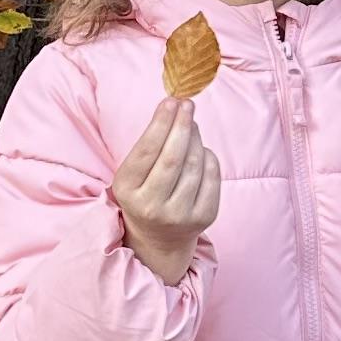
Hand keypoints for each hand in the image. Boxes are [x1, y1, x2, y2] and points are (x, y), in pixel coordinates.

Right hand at [109, 93, 221, 284]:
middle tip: (187, 105)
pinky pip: (212, 176)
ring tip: (191, 125)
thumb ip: (150, 146)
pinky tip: (200, 151)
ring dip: (195, 138)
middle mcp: (152, 206)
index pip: (147, 151)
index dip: (161, 123)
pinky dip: (208, 156)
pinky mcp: (204, 217)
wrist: (159, 239)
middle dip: (182, 125)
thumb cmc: (144, 194)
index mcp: (128, 191)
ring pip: (195, 164)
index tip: (171, 101)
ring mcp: (179, 215)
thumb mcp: (133, 174)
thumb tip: (176, 108)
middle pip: (173, 157)